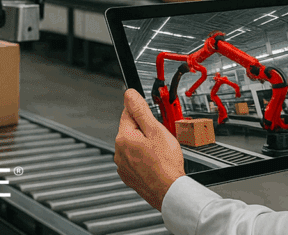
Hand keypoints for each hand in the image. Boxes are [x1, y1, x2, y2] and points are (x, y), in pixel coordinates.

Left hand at [114, 89, 185, 209]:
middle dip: (144, 130)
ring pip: (133, 145)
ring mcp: (122, 165)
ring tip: (159, 152)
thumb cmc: (165, 164)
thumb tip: (129, 94)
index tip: (152, 116)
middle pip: (130, 130)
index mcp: (124, 137)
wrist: (169, 191)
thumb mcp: (156, 130)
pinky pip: (134, 159)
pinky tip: (155, 162)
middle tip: (160, 137)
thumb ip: (141, 110)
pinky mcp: (128, 175)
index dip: (142, 112)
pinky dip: (143, 158)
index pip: (128, 113)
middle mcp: (119, 151)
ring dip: (144, 144)